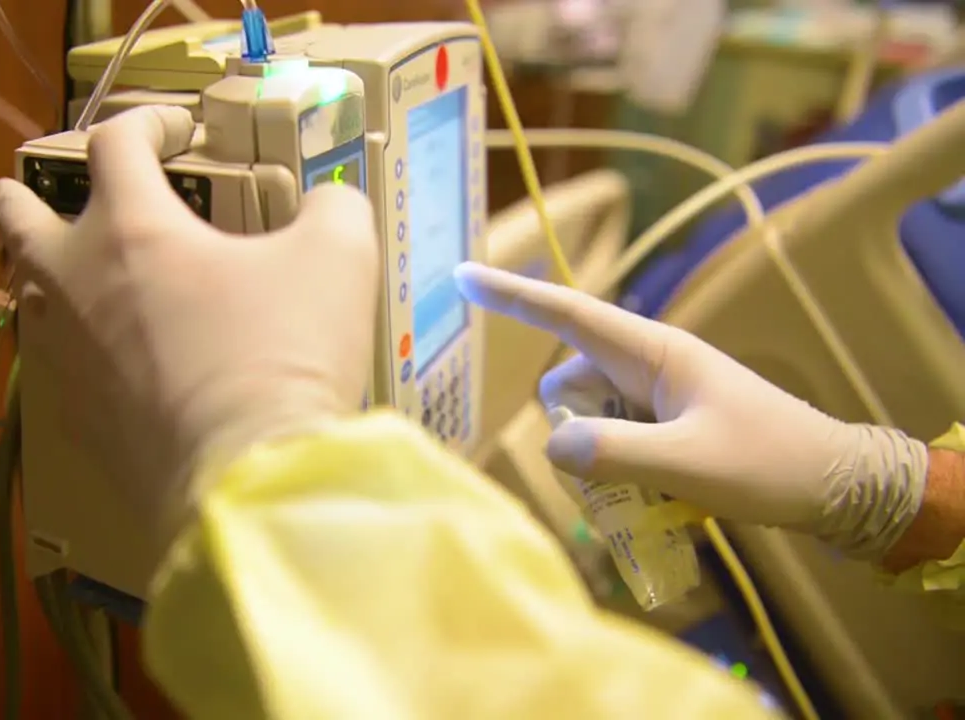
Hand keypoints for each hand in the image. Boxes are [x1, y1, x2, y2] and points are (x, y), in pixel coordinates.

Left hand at [0, 106, 379, 550]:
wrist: (246, 476)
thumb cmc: (284, 352)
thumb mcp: (338, 257)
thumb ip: (332, 210)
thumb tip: (326, 205)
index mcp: (131, 228)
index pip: (115, 143)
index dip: (146, 121)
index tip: (178, 129)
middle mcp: (77, 282)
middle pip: (16, 217)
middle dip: (17, 195)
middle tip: (23, 189)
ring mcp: (66, 355)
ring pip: (26, 296)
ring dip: (39, 273)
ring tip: (65, 274)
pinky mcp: (74, 418)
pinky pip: (54, 365)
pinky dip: (69, 346)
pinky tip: (100, 358)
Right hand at [455, 262, 927, 560]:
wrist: (835, 485)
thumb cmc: (770, 464)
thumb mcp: (689, 463)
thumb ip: (614, 453)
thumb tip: (553, 445)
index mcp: (653, 353)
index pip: (567, 314)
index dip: (511, 295)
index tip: (462, 274)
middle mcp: (647, 366)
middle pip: (568, 385)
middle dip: (573, 432)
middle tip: (621, 481)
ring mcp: (656, 396)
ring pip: (587, 419)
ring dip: (598, 460)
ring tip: (651, 496)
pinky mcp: (664, 425)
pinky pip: (612, 440)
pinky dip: (617, 471)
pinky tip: (653, 499)